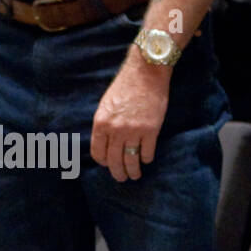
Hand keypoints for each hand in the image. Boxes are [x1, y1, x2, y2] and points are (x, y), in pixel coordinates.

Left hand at [90, 60, 169, 180]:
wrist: (146, 73)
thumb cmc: (125, 86)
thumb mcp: (106, 106)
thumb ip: (105, 125)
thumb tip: (107, 144)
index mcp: (101, 124)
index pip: (98, 153)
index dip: (103, 162)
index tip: (108, 164)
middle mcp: (116, 130)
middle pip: (114, 160)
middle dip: (118, 172)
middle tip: (122, 178)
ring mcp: (134, 131)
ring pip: (131, 159)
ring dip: (133, 170)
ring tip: (135, 175)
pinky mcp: (151, 129)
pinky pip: (147, 151)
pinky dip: (147, 158)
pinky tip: (147, 159)